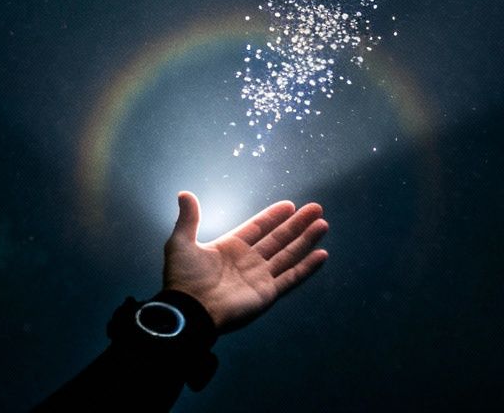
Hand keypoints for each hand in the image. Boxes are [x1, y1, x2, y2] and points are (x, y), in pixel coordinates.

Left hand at [162, 191, 328, 334]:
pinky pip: (292, 277)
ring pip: (289, 254)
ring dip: (306, 240)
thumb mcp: (181, 243)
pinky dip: (307, 267)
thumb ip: (188, 219)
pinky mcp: (268, 293)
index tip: (290, 205)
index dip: (273, 216)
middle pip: (278, 238)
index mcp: (230, 247)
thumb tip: (184, 194)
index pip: (258, 228)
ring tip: (322, 224)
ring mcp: (260, 277)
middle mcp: (249, 260)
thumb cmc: (185, 278)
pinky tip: (322, 255)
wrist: (190, 310)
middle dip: (297, 224)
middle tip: (316, 208)